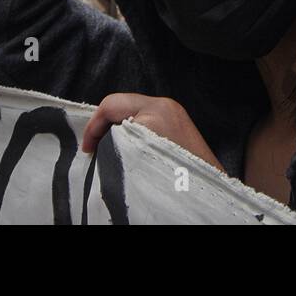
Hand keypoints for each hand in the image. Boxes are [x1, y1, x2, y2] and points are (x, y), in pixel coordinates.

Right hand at [82, 93, 223, 170]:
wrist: (208, 191)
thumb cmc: (175, 178)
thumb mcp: (136, 156)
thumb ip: (117, 141)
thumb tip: (101, 142)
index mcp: (155, 110)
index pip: (111, 105)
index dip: (93, 127)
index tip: (88, 150)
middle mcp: (165, 105)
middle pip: (122, 104)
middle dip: (104, 126)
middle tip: (95, 150)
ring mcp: (174, 112)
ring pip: (133, 111)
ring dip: (119, 128)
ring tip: (111, 152)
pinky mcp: (180, 122)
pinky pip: (148, 118)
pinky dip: (134, 130)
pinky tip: (131, 150)